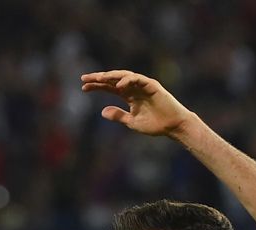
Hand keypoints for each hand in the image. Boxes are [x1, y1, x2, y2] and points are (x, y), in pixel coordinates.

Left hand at [80, 70, 194, 137]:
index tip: (83, 87)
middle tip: (84, 78)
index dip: (97, 86)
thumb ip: (118, 116)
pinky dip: (128, 80)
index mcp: (129, 96)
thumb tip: (102, 111)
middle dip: (99, 78)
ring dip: (112, 76)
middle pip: (114, 79)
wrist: (172, 126)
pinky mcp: (152, 86)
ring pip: (125, 76)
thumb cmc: (155, 124)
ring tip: (99, 78)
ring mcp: (143, 85)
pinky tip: (118, 85)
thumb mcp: (131, 122)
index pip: (109, 87)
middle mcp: (134, 88)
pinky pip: (139, 79)